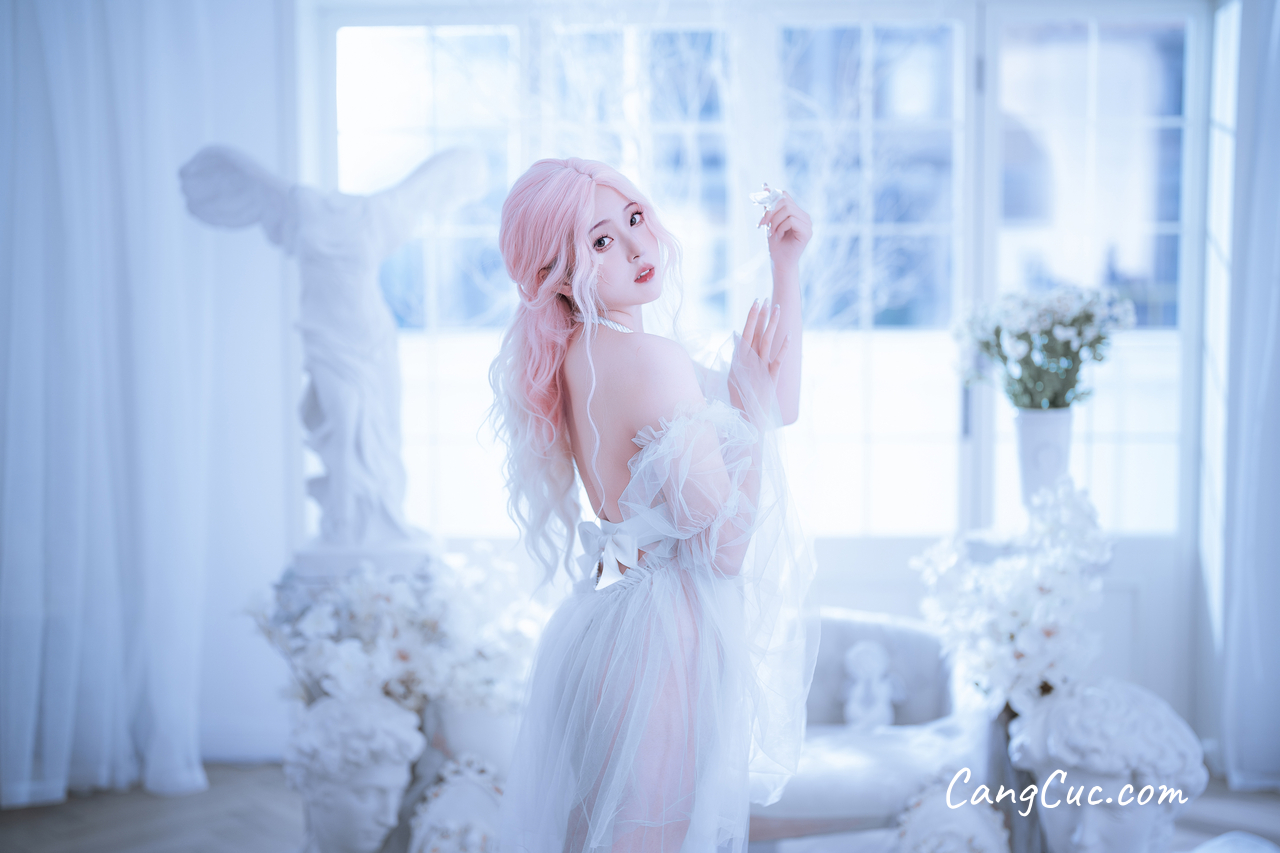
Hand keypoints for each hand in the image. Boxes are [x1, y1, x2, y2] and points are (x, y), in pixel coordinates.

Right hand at [729, 299, 789, 422]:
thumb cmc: (738, 396)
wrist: (746, 416)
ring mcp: (760, 368)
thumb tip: (736, 335)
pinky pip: (778, 360)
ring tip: (777, 309)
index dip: (751, 316)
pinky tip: (789, 335)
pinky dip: (784, 348)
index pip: (745, 332)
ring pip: (767, 341)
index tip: (756, 301)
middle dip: (761, 315)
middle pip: (756, 333)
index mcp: (738, 359)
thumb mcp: (733, 373)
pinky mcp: (771, 377)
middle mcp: (749, 361)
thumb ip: (736, 353)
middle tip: (766, 298)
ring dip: (772, 324)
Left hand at [757, 191, 811, 271]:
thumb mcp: (770, 221)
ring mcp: (807, 223)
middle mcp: (804, 215)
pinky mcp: (807, 231)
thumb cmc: (775, 243)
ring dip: (775, 221)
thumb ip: (769, 205)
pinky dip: (781, 227)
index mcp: (796, 211)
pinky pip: (791, 220)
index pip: (784, 195)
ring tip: (772, 232)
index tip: (760, 206)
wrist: (779, 261)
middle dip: (770, 212)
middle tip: (764, 224)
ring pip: (788, 210)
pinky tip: (779, 236)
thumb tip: (765, 186)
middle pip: (784, 201)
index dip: (770, 198)